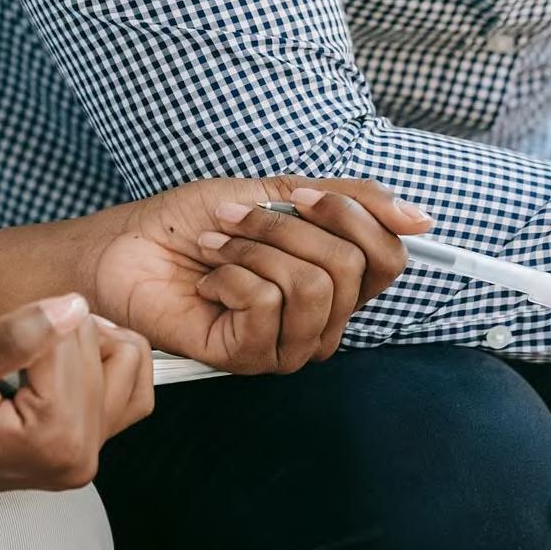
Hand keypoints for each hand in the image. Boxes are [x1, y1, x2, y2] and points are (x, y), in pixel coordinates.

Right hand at [0, 293, 153, 500]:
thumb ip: (9, 338)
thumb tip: (74, 307)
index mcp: (52, 440)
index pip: (69, 335)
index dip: (21, 322)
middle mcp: (80, 458)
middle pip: (97, 345)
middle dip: (48, 334)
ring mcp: (85, 459)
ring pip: (122, 359)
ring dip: (80, 343)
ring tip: (26, 358)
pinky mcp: (83, 451)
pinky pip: (128, 387)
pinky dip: (102, 362)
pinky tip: (59, 364)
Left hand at [82, 176, 431, 373]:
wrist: (130, 246)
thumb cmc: (197, 220)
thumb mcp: (280, 192)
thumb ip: (352, 202)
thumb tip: (421, 218)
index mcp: (335, 281)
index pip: (388, 258)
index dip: (352, 217)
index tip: (302, 195)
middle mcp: (320, 318)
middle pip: (349, 269)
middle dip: (285, 229)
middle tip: (237, 219)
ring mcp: (288, 343)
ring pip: (311, 287)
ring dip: (254, 250)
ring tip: (218, 250)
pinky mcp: (251, 357)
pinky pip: (267, 306)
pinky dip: (230, 276)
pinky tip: (207, 283)